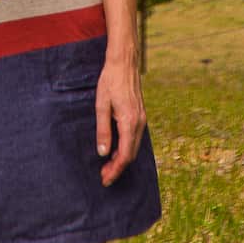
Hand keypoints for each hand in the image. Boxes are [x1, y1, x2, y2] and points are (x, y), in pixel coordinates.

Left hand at [95, 54, 145, 186]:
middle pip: (131, 154)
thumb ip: (103, 129)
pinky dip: (126, 148)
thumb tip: (103, 152)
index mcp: (129, 122)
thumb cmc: (110, 81)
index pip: (125, 155)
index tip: (105, 179)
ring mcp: (141, 119)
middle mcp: (139, 124)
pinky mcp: (140, 115)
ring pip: (134, 147)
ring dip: (122, 158)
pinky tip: (116, 149)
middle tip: (104, 176)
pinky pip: (135, 138)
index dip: (115, 170)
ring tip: (108, 165)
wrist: (124, 62)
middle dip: (118, 168)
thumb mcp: (101, 104)